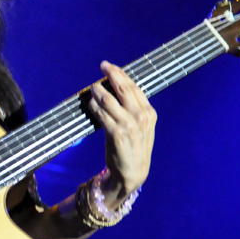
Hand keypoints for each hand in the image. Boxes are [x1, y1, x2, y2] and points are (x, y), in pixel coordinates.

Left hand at [89, 61, 156, 205]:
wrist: (132, 172)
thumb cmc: (134, 146)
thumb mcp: (142, 126)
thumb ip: (133, 109)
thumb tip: (116, 88)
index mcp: (149, 113)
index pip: (134, 87)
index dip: (121, 74)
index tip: (111, 66)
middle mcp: (141, 117)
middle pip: (123, 89)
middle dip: (111, 74)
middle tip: (102, 66)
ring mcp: (128, 125)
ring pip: (109, 100)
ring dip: (98, 91)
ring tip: (93, 88)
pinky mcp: (115, 133)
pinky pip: (101, 114)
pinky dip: (94, 106)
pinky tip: (91, 104)